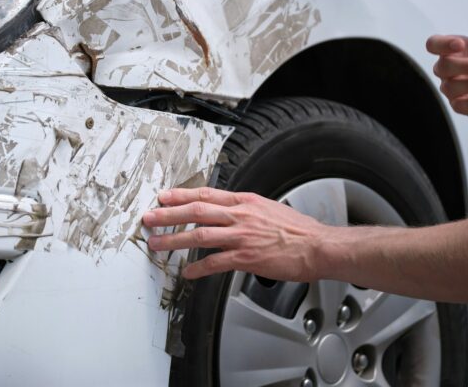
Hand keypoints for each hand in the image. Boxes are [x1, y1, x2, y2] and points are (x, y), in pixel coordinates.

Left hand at [142, 187, 329, 280]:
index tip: (164, 197)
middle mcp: (240, 216)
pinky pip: (216, 263)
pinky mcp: (246, 257)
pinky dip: (199, 268)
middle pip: (196, 212)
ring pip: (199, 236)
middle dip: (169, 214)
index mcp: (245, 202)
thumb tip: (228, 211)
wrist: (318, 246)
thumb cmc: (298, 230)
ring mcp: (241, 237)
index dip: (181, 195)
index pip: (206, 195)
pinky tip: (187, 273)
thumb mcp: (268, 208)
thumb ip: (245, 209)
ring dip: (175, 240)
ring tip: (157, 244)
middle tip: (150, 217)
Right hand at [427, 0, 467, 119]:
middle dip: (466, 66)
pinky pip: (461, 106)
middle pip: (443, 67)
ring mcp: (455, 88)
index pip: (434, 44)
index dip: (442, 45)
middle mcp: (451, 68)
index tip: (459, 44)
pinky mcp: (463, 105)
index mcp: (456, 49)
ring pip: (451, 87)